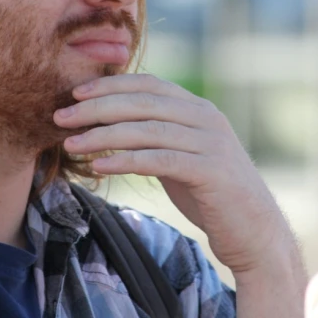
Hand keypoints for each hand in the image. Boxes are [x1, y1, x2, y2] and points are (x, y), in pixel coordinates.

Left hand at [54, 73, 289, 276]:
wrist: (255, 232)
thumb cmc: (211, 194)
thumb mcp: (182, 155)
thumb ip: (156, 135)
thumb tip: (113, 123)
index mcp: (198, 109)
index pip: (149, 84)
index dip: (111, 85)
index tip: (76, 93)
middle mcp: (206, 118)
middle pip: (143, 103)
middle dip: (97, 107)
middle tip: (62, 116)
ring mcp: (211, 143)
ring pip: (147, 130)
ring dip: (103, 134)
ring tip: (71, 143)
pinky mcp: (211, 171)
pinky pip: (159, 160)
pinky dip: (125, 160)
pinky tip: (100, 165)